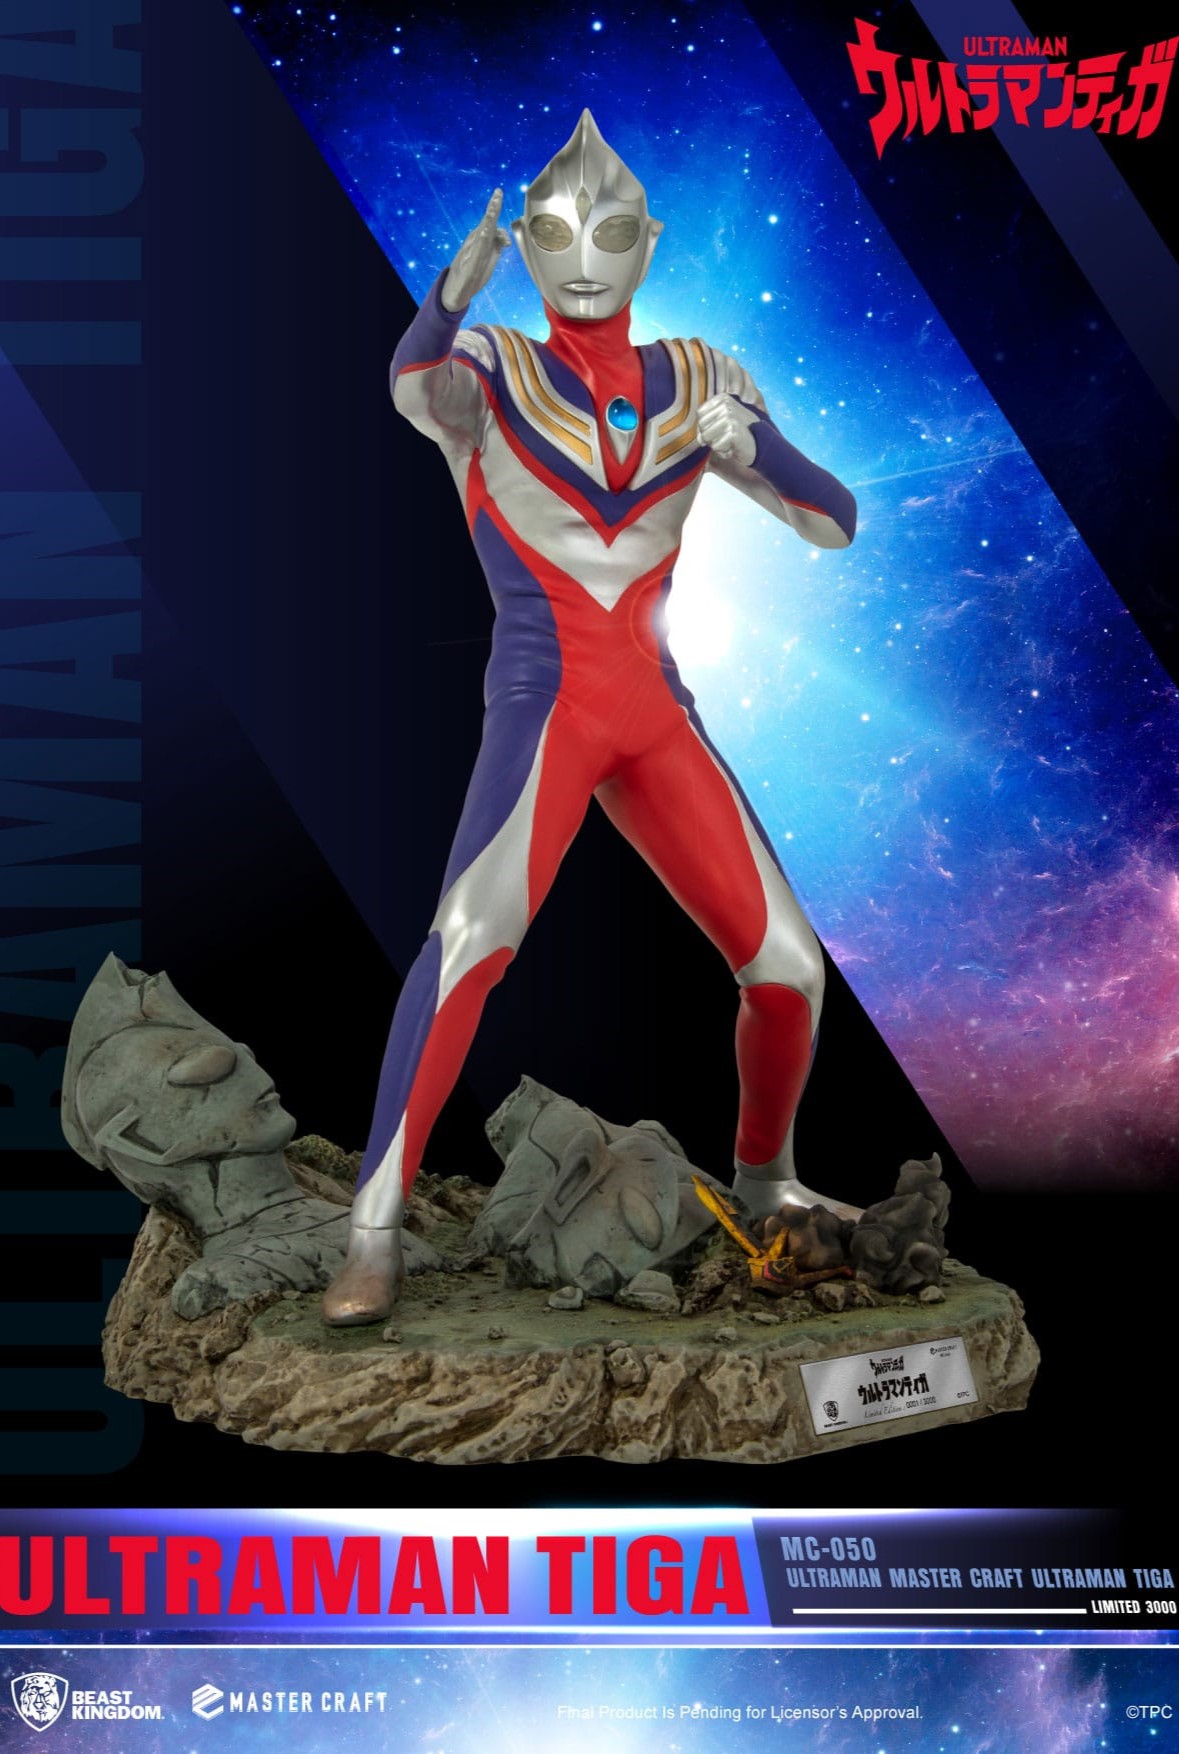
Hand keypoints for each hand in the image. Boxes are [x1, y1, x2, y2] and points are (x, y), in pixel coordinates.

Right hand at [442, 188, 512, 312]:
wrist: (459, 288)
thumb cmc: (475, 270)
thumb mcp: (490, 255)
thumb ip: (498, 243)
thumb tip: (506, 238)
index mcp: (482, 237)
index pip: (490, 219)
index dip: (495, 206)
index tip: (499, 191)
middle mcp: (477, 241)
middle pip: (487, 221)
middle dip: (493, 208)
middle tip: (498, 194)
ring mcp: (473, 251)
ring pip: (482, 232)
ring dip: (488, 220)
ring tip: (494, 208)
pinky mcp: (471, 264)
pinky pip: (477, 250)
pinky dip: (481, 241)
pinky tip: (485, 232)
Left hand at [697, 393, 757, 467]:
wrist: (764, 445)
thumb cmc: (742, 435)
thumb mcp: (724, 424)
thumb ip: (708, 426)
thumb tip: (699, 439)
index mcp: (723, 398)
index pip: (700, 414)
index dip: (705, 427)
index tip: (720, 431)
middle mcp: (726, 404)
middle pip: (701, 426)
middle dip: (711, 438)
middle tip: (727, 438)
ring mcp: (730, 416)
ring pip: (707, 438)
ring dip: (717, 446)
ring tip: (731, 443)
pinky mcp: (733, 431)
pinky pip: (716, 447)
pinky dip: (725, 452)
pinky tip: (735, 448)